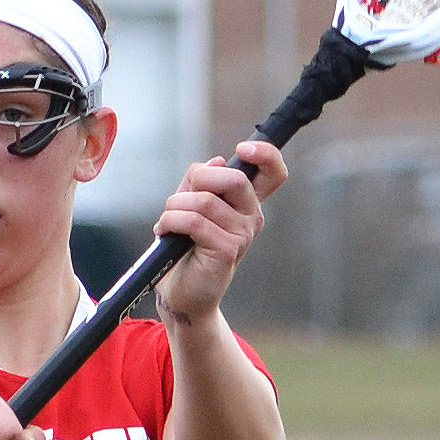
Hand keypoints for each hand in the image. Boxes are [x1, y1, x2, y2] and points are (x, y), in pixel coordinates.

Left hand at [152, 141, 281, 323]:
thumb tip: (215, 160)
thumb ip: (198, 182)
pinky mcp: (228, 250)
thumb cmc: (183, 249)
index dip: (266, 154)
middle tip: (181, 198)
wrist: (179, 292)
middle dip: (199, 179)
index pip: (272, 172)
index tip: (243, 148)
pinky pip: (195, 222)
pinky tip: (167, 231)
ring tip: (168, 222)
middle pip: (234, 178)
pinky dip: (172, 222)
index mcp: (244, 202)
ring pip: (205, 200)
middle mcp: (250, 216)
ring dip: (175, 207)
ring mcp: (243, 234)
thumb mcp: (188, 206)